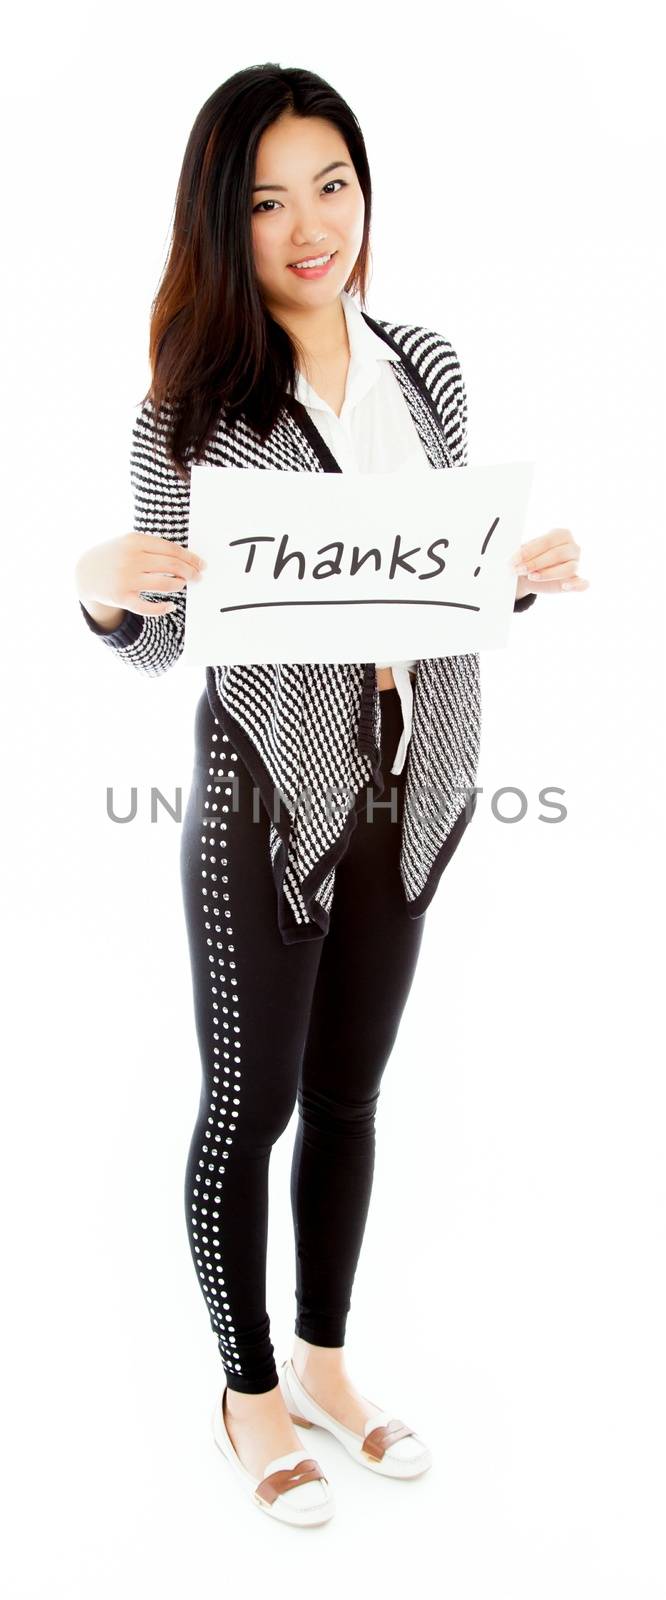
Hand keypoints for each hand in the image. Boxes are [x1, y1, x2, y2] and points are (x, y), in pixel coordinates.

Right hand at [76, 532, 205, 616]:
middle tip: (198, 577)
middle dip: (190, 572)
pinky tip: (170, 606)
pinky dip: (163, 608)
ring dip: (179, 585)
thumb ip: (153, 547)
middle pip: (172, 565)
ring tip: (182, 585)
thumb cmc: (114, 556)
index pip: (172, 549)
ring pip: (164, 584)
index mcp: (135, 541)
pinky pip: (148, 607)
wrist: (85, 572)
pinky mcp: (121, 598)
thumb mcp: (129, 542)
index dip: (190, 558)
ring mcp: (126, 579)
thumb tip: (185, 558)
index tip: (201, 564)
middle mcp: (131, 558)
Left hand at [511, 528, 588, 596]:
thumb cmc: (530, 558)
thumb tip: (516, 555)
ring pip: (568, 568)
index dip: (529, 551)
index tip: (514, 559)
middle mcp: (573, 548)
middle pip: (557, 554)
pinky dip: (576, 586)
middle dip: (535, 563)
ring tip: (532, 576)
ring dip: (548, 574)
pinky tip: (565, 586)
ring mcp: (577, 564)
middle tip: (519, 569)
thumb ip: (524, 552)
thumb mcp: (526, 552)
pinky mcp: (577, 580)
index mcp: (562, 535)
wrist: (530, 574)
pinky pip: (583, 584)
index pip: (547, 542)